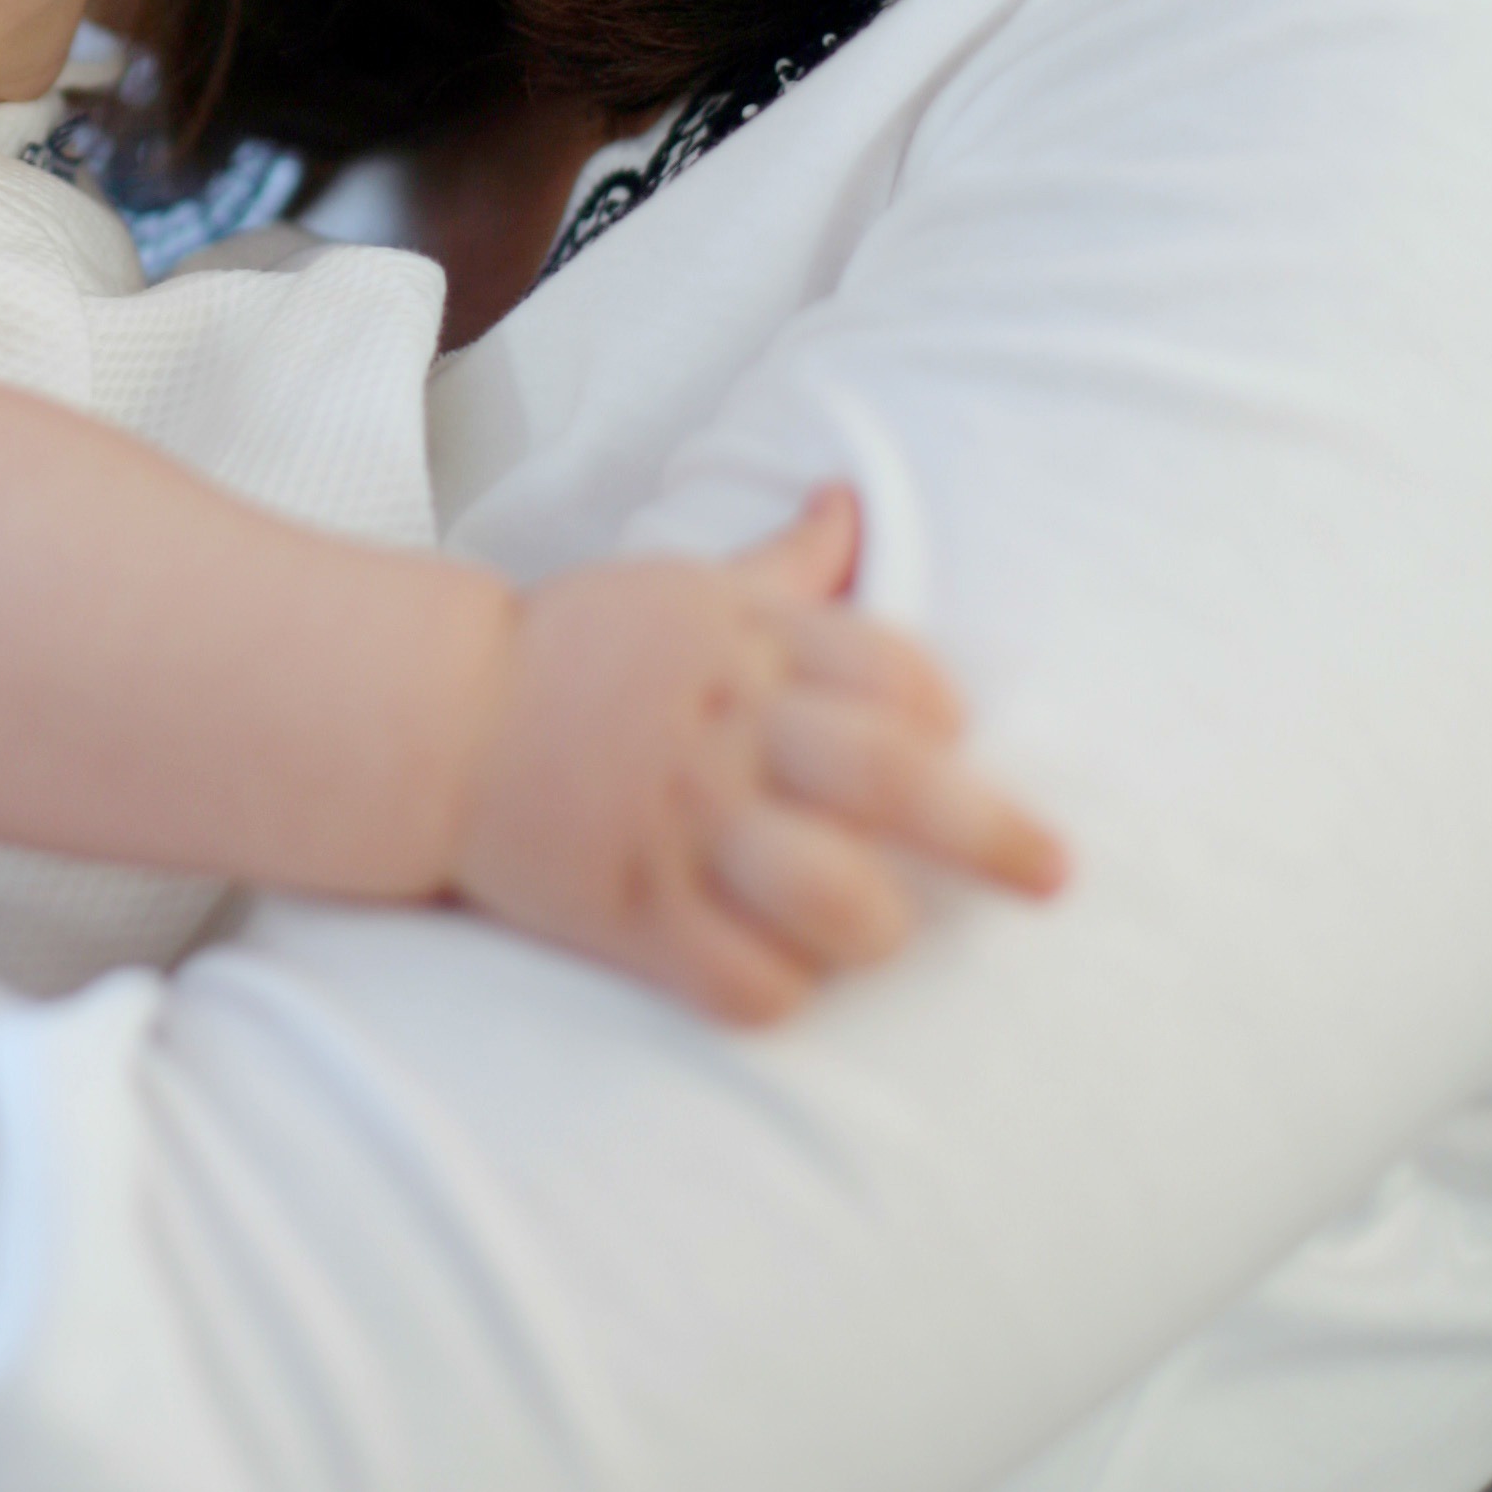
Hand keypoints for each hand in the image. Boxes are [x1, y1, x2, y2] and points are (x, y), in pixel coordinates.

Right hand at [453, 486, 1067, 1024]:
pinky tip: (785, 977)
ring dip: (877, 924)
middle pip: (891, 781)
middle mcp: (725, 729)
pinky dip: (783, 991)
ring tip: (882, 930)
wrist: (438, 717)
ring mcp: (680, 824)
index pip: (892, 672)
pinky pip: (743, 980)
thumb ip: (785, 564)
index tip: (954, 745)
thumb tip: (850, 501)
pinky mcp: (632, 911)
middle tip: (1053, 873)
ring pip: (831, 896)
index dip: (940, 714)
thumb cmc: (578, 649)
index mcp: (744, 642)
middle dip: (992, 833)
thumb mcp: (685, 584)